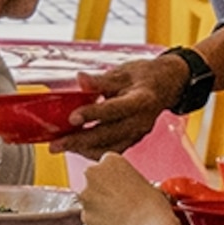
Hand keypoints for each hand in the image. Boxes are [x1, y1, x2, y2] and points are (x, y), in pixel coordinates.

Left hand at [63, 51, 191, 153]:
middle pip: (109, 135)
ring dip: (84, 149)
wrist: (167, 85)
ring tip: (62, 146)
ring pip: (110, 148)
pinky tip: (78, 147)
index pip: (115, 109)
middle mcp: (141, 121)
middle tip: (56, 144)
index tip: (72, 117)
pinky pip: (113, 151)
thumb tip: (80, 79)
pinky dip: (94, 151)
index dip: (93, 114)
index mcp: (141, 100)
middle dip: (79, 141)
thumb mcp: (123, 72)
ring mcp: (138, 133)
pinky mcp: (134, 140)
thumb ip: (101, 80)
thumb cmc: (145, 77)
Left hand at [79, 149, 182, 224]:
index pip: (106, 166)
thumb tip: (127, 190)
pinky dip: (98, 220)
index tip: (120, 187)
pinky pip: (89, 216)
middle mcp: (93, 173)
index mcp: (110, 160)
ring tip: (119, 215)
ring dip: (98, 205)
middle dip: (102, 190)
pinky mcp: (84, 215)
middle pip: (93, 180)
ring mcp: (86, 195)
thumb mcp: (145, 182)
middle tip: (118, 202)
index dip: (113, 178)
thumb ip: (128, 181)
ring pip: (89, 198)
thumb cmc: (152, 206)